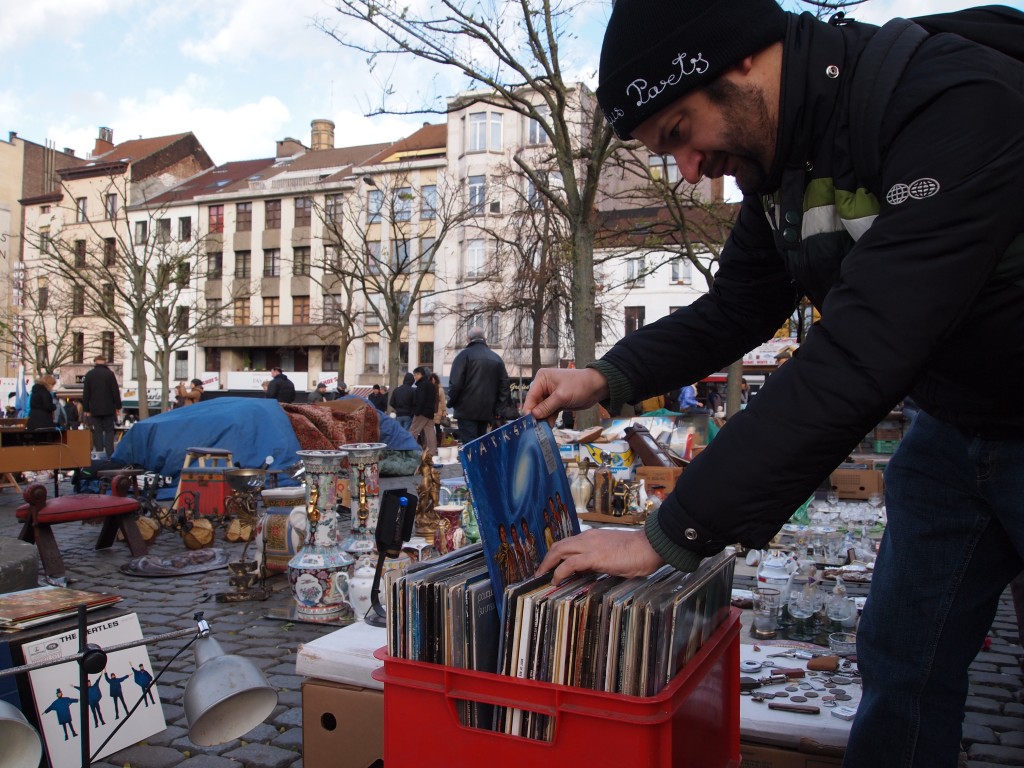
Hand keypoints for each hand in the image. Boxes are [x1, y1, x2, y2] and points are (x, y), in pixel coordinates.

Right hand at [522, 368, 608, 422]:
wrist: (596, 387)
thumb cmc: (580, 385)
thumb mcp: (562, 395)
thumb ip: (547, 406)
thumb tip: (534, 415)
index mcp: (542, 379)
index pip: (531, 396)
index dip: (529, 409)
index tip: (529, 422)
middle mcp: (543, 386)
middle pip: (535, 404)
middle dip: (536, 416)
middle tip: (535, 428)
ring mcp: (550, 395)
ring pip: (541, 410)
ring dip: (542, 419)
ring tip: (541, 430)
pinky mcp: (556, 402)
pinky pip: (549, 412)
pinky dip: (549, 419)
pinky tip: (548, 427)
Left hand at [537, 528, 664, 583]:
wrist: (650, 546)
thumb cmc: (637, 552)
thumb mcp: (613, 554)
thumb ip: (599, 559)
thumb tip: (588, 570)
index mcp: (593, 536)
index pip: (568, 543)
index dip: (556, 554)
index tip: (551, 566)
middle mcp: (588, 538)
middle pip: (559, 545)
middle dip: (547, 559)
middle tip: (540, 572)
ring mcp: (590, 546)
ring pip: (560, 551)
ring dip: (548, 564)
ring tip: (543, 577)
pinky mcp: (595, 556)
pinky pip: (570, 564)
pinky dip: (560, 572)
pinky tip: (556, 581)